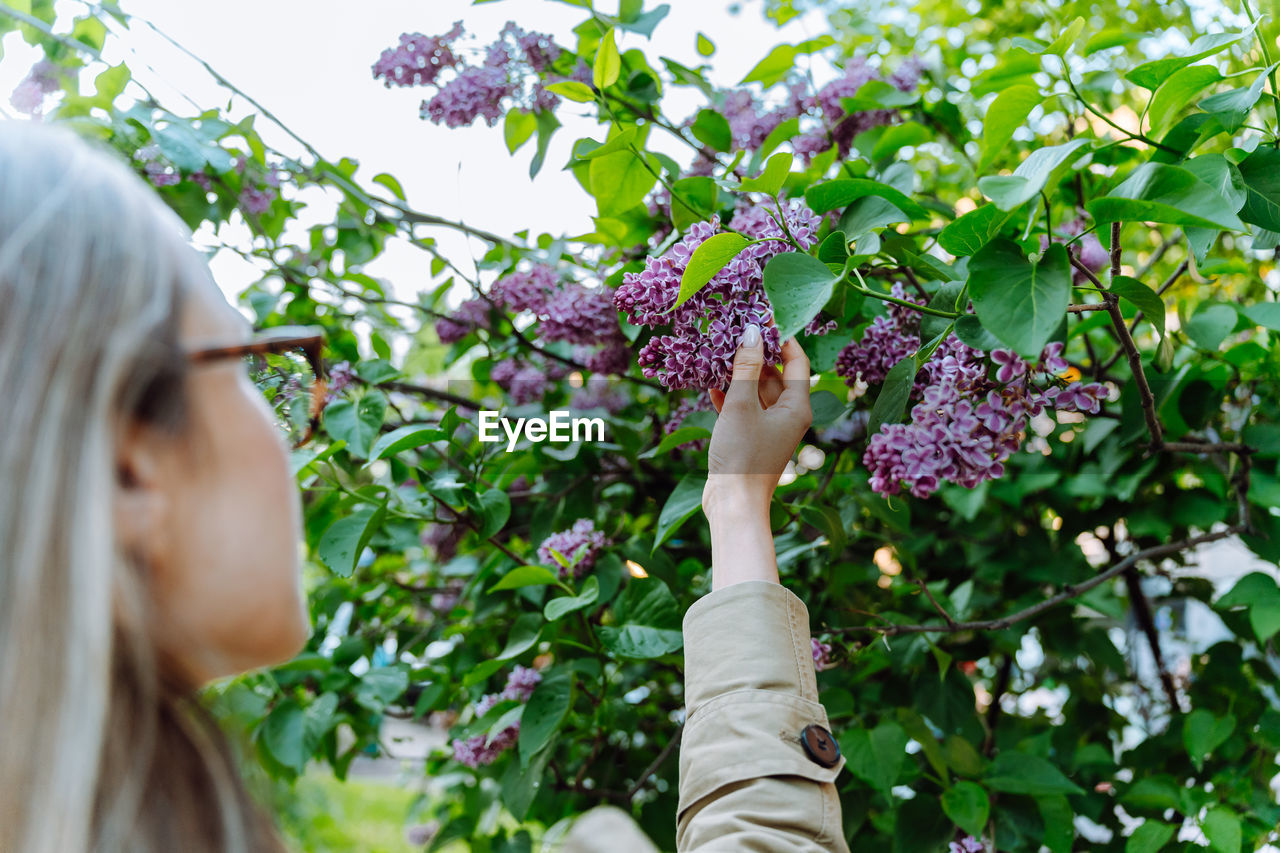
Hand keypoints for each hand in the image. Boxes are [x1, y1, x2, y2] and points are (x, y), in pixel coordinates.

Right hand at [703, 323, 811, 522]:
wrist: (733, 504)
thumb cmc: (742, 455)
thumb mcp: (741, 405)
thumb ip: (746, 367)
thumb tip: (753, 331)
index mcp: (796, 406)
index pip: (797, 361)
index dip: (782, 337)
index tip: (762, 317)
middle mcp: (787, 415)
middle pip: (775, 374)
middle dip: (755, 354)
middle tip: (734, 331)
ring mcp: (769, 427)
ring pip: (756, 390)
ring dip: (738, 374)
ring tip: (718, 352)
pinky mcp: (750, 437)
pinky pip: (743, 408)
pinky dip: (730, 395)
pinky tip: (710, 384)